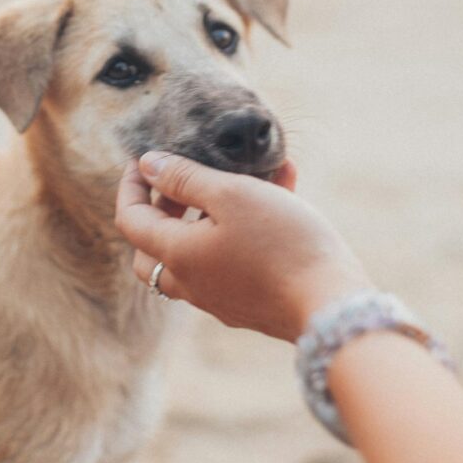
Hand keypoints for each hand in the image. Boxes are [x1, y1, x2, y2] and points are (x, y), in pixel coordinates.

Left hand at [115, 152, 372, 341]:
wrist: (331, 304)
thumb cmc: (280, 243)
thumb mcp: (231, 195)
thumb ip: (185, 178)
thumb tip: (148, 165)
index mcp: (177, 255)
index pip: (131, 219)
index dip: (132, 184)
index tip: (145, 158)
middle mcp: (191, 283)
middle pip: (153, 246)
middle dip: (162, 207)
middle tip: (184, 178)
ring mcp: (221, 296)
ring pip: (198, 249)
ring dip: (212, 210)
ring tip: (249, 171)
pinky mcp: (251, 301)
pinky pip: (234, 257)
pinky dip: (244, 226)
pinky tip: (283, 188)